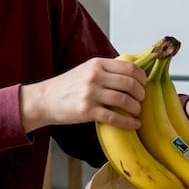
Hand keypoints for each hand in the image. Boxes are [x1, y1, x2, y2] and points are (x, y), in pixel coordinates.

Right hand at [20, 57, 146, 132]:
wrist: (44, 99)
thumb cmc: (67, 86)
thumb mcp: (86, 69)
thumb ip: (106, 70)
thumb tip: (132, 74)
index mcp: (97, 64)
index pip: (130, 67)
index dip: (142, 77)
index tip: (144, 84)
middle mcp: (95, 77)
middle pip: (130, 84)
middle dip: (141, 94)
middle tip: (141, 100)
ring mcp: (90, 94)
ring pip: (125, 101)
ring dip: (136, 108)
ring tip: (136, 112)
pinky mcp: (87, 111)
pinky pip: (114, 118)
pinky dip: (128, 122)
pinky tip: (133, 124)